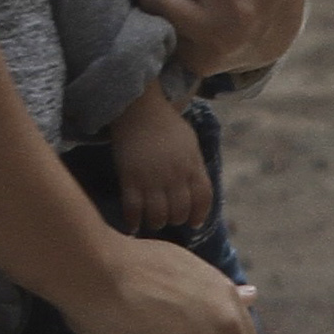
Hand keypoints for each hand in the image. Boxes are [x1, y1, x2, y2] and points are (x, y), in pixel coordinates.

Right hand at [108, 88, 213, 234]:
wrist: (139, 109)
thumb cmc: (166, 125)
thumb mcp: (190, 143)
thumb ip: (194, 166)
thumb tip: (195, 188)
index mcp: (192, 165)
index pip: (203, 199)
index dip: (199, 215)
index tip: (193, 223)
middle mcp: (175, 175)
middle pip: (180, 211)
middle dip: (176, 219)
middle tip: (169, 218)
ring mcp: (152, 179)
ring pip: (158, 216)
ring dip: (156, 223)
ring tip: (153, 220)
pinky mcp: (130, 178)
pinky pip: (133, 209)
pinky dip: (133, 221)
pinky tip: (133, 224)